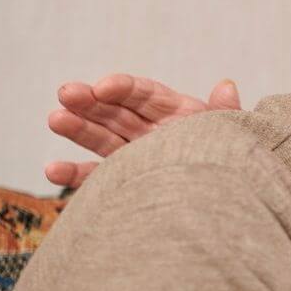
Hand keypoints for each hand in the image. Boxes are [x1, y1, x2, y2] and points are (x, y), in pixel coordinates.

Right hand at [45, 75, 241, 188]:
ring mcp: (135, 155)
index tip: (104, 87)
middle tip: (66, 93)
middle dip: (91, 102)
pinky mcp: (125, 181)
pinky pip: (98, 177)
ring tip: (55, 119)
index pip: (146, 94)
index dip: (124, 88)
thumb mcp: (234, 136)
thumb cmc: (238, 163)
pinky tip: (52, 170)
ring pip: (102, 139)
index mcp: (177, 113)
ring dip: (77, 128)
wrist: (237, 205)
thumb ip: (227, 113)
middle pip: (117, 111)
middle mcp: (151, 131)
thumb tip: (227, 85)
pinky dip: (75, 175)